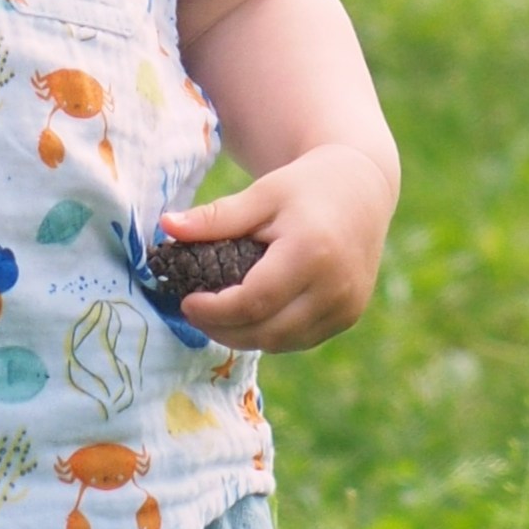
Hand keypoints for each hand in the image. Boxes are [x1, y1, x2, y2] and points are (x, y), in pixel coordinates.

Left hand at [160, 145, 395, 354]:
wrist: (362, 188)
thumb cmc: (305, 186)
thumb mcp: (262, 193)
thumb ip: (216, 217)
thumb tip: (166, 226)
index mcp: (311, 252)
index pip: (253, 301)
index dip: (214, 310)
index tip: (186, 301)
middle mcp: (334, 286)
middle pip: (266, 331)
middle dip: (224, 329)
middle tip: (195, 312)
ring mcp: (346, 306)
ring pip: (282, 342)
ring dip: (245, 336)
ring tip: (219, 315)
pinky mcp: (350, 315)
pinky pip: (300, 339)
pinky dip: (271, 334)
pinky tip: (251, 315)